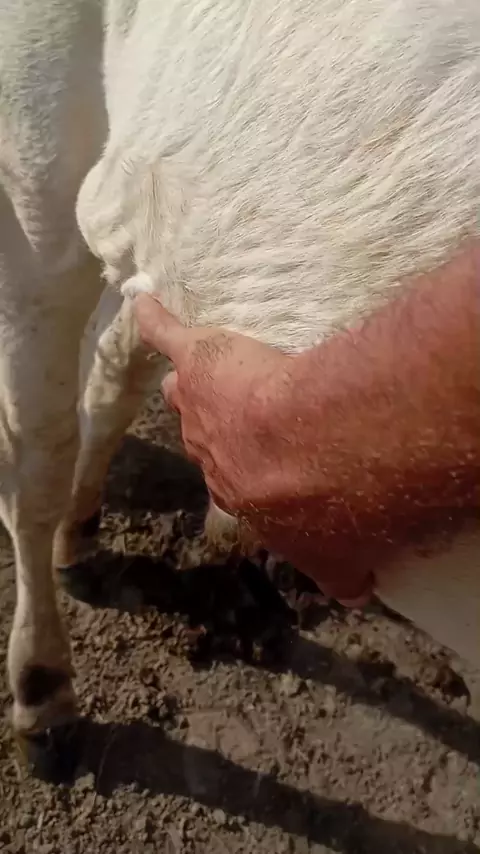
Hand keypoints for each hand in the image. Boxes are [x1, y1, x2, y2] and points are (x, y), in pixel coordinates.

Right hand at [133, 294, 373, 606]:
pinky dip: (157, 321)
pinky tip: (147, 302)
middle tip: (225, 417)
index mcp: (239, 493)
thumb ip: (344, 572)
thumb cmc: (323, 503)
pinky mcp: (199, 361)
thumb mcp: (335, 552)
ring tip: (188, 372)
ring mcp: (201, 407)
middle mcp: (212, 454)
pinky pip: (169, 336)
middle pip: (202, 437)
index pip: (230, 484)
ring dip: (190, 385)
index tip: (251, 472)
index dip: (239, 475)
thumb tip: (356, 594)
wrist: (307, 450)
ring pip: (187, 394)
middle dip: (210, 428)